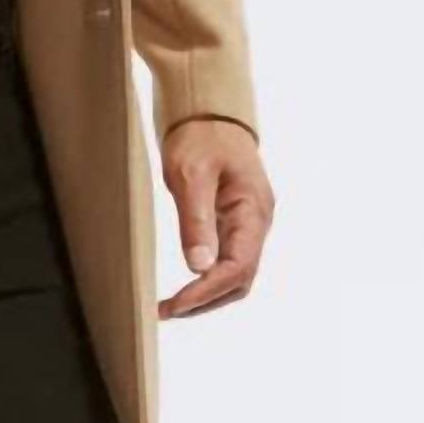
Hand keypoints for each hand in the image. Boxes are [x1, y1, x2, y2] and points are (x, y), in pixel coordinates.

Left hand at [158, 118, 274, 319]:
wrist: (209, 111)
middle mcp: (257, 222)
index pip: (237, 267)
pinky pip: (228, 259)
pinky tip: (186, 284)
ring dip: (207, 295)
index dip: (206, 291)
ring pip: (236, 274)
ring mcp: (248, 223)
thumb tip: (198, 267)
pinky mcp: (234, 220)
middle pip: (240, 279)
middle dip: (206, 300)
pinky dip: (208, 278)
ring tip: (171, 307)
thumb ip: (196, 220)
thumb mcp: (191, 174)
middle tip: (166, 311)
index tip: (175, 305)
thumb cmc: (201, 136)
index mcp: (253, 212)